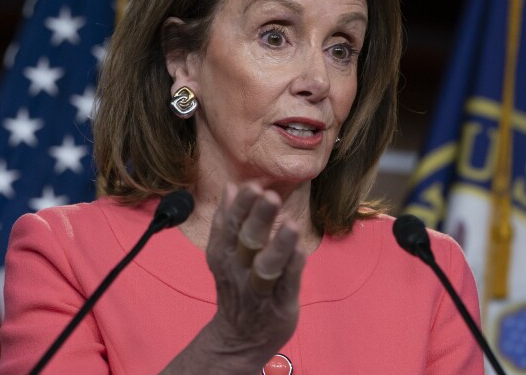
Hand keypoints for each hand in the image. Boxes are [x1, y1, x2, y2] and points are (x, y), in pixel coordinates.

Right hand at [203, 183, 304, 369]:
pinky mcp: (280, 305)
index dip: (241, 206)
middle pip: (247, 242)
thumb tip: (231, 186)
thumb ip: (227, 221)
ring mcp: (260, 289)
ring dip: (279, 245)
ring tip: (291, 224)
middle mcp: (239, 270)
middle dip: (258, 218)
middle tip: (270, 196)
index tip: (252, 185)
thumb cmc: (237, 285)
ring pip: (267, 266)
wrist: (239, 339)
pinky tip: (301, 250)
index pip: (230, 226)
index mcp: (224, 254)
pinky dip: (293, 268)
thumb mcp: (224, 253)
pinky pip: (287, 285)